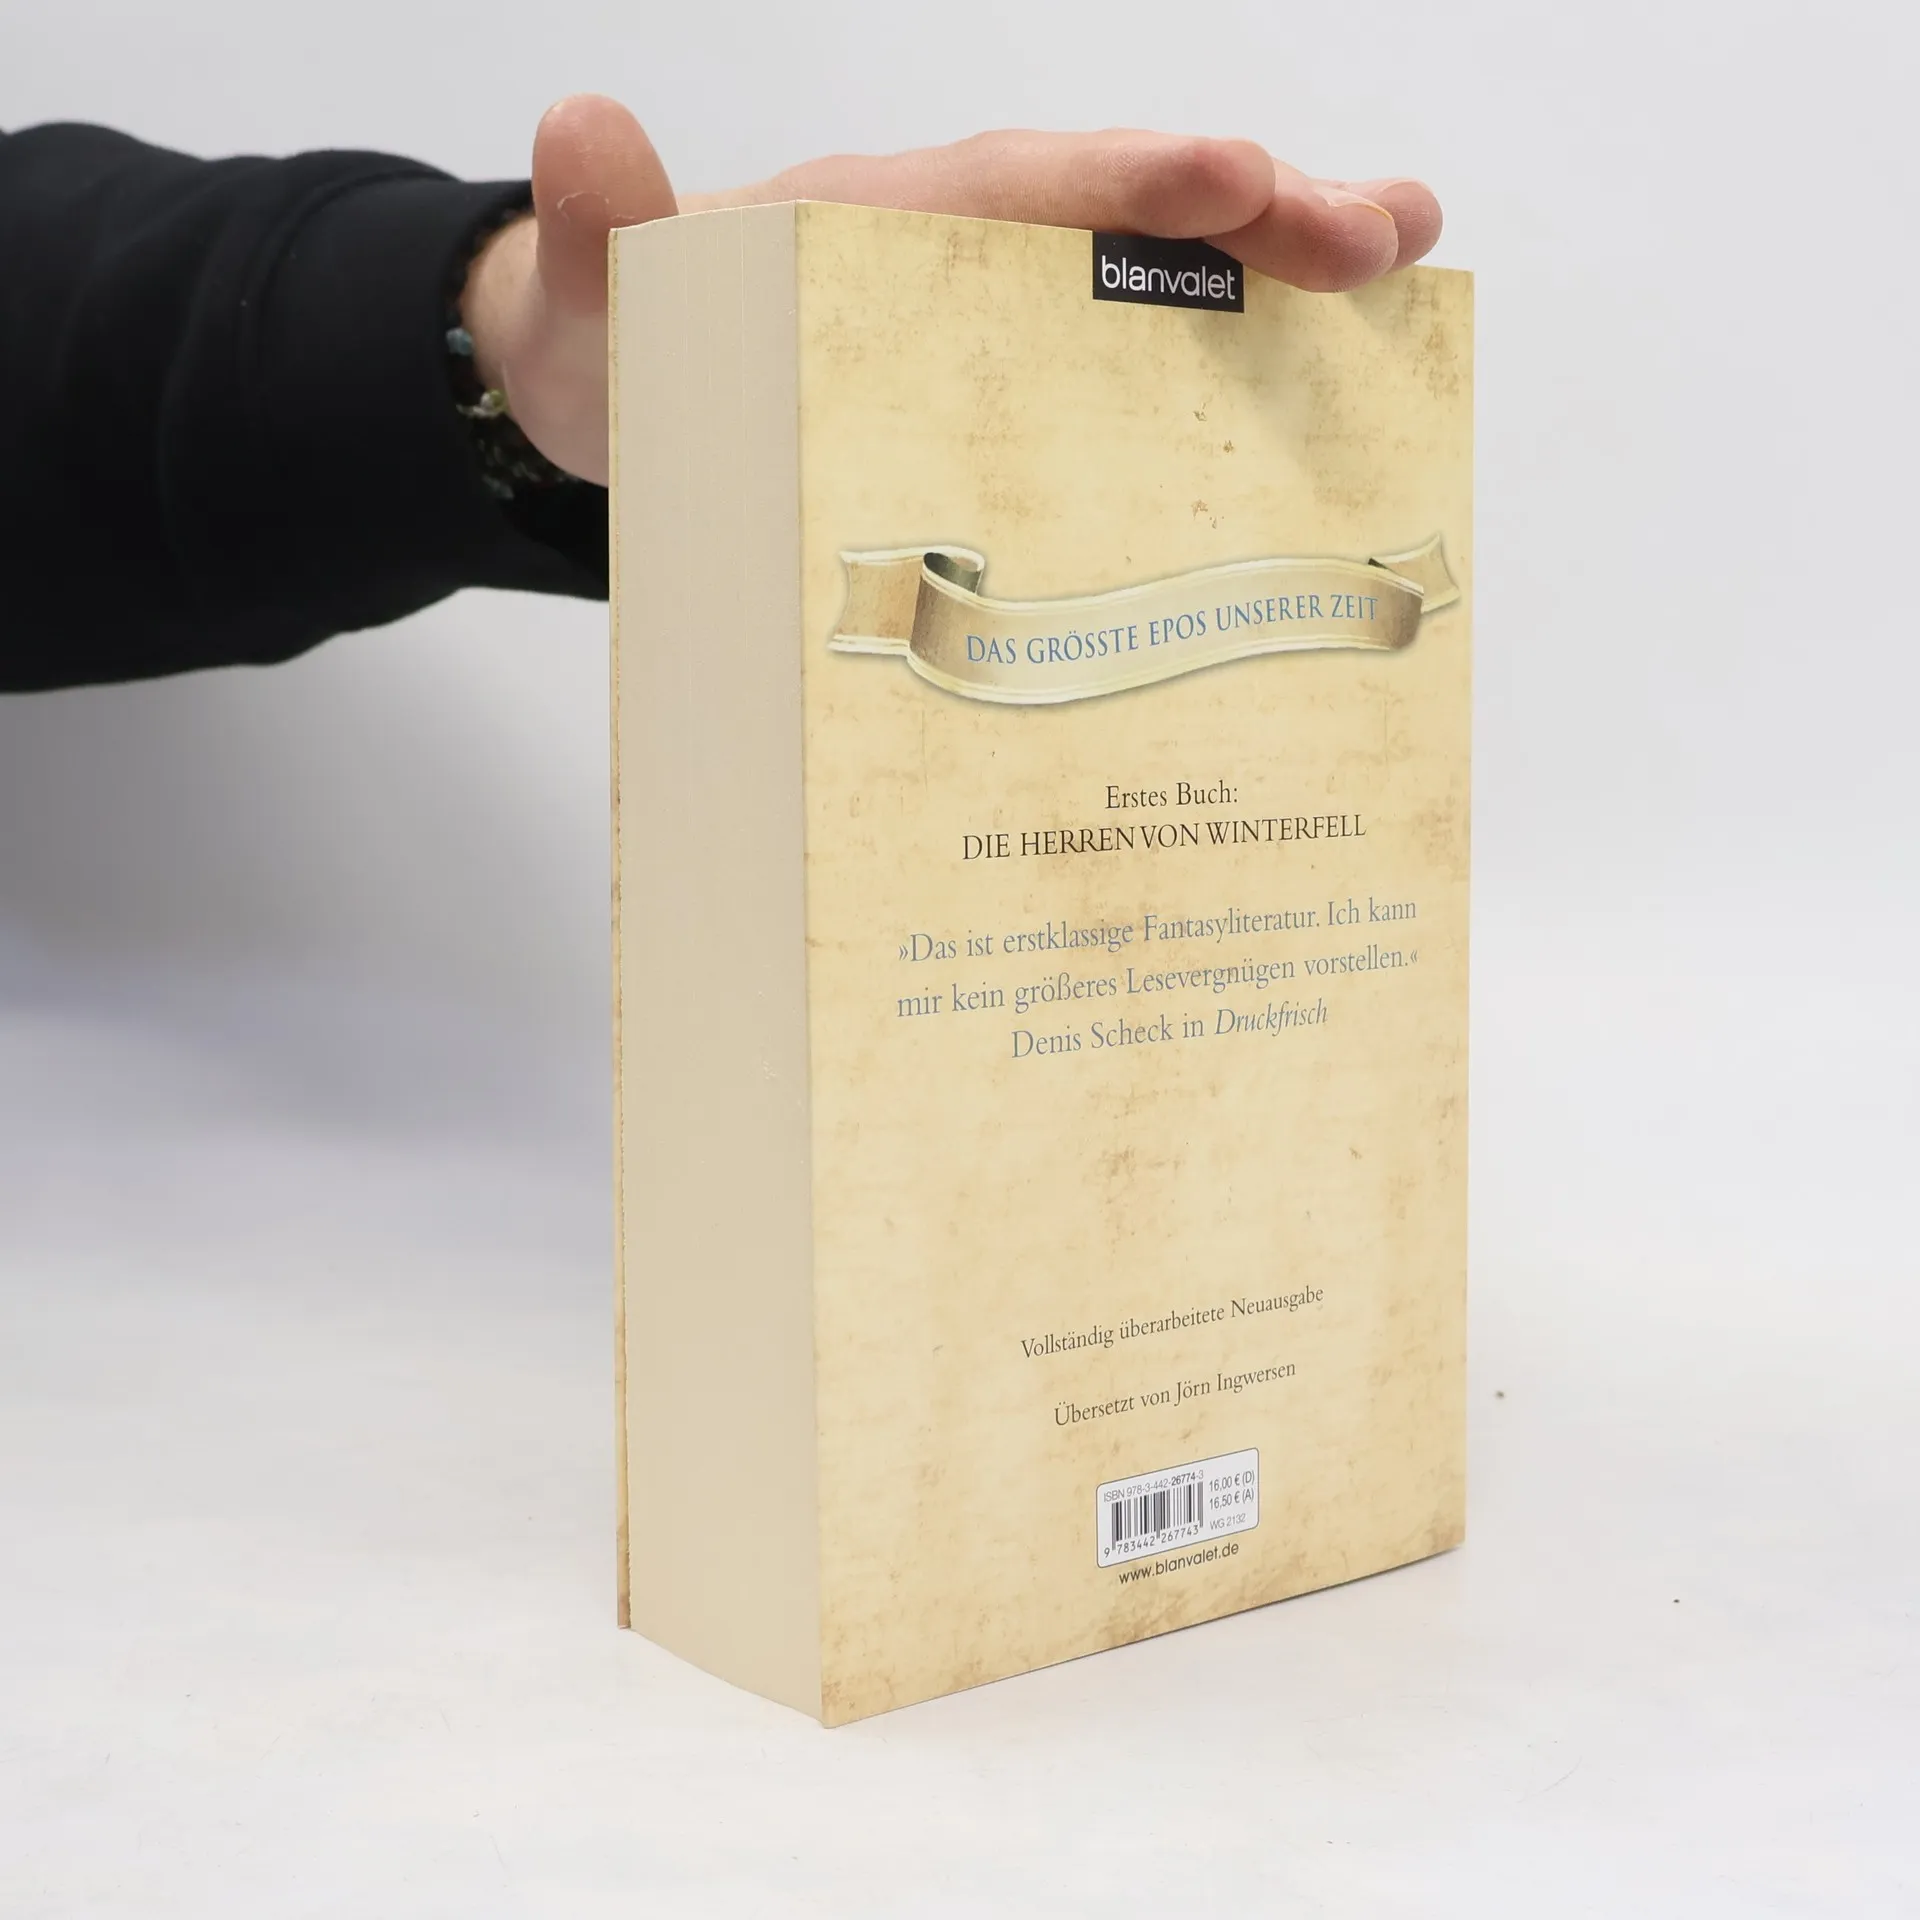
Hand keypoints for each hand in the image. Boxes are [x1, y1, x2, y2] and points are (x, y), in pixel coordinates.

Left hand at [463, 95, 1442, 486]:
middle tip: (1380, 238)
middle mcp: (963, 254)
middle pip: (1126, 220)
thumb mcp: (594, 311)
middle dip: (1255, 221)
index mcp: (882, 223)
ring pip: (1158, 283)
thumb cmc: (628, 356)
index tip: (1227, 177)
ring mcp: (1002, 323)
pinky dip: (1232, 366)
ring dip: (1280, 273)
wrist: (626, 408)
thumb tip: (582, 134)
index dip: (1126, 185)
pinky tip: (1325, 387)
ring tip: (1400, 268)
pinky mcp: (1018, 394)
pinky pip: (1138, 370)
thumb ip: (593, 239)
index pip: (1017, 188)